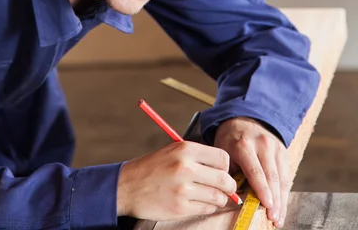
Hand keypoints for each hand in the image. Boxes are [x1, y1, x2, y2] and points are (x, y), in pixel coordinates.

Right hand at [117, 141, 236, 219]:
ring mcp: (183, 189)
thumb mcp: (173, 151)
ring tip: (212, 195)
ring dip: (219, 198)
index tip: (222, 171)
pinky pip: (206, 208)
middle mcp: (186, 167)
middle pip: (225, 179)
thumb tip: (222, 167)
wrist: (128, 186)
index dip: (225, 166)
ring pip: (218, 196)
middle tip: (227, 188)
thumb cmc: (152, 167)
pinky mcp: (180, 207)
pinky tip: (199, 201)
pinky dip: (207, 206)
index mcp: (185, 149)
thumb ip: (197, 156)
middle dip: (229, 186)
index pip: (222, 158)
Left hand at [214, 117, 289, 227]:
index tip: (267, 205)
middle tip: (273, 218)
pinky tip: (281, 206)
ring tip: (278, 218)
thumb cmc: (230, 139)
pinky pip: (286, 175)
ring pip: (281, 177)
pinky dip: (284, 193)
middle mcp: (262, 144)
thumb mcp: (223, 152)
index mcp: (243, 144)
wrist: (244, 119)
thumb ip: (229, 173)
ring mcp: (275, 146)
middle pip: (271, 176)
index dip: (262, 190)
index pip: (255, 170)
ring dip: (281, 200)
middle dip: (274, 200)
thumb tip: (236, 198)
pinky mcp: (283, 151)